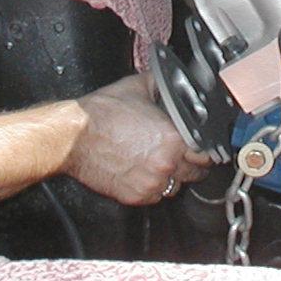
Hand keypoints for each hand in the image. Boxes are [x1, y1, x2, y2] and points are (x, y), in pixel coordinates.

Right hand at [64, 73, 210, 204]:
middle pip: (196, 174)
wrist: (74, 137)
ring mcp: (150, 183)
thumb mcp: (137, 87)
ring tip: (160, 163)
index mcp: (173, 139)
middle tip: (183, 156)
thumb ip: (162, 86)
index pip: (206, 153)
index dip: (206, 150)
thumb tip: (174, 83)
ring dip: (173, 177)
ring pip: (176, 188)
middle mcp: (166, 164)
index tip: (202, 149)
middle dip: (192, 165)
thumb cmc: (101, 114)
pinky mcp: (135, 196)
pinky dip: (153, 187)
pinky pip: (155, 197)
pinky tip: (144, 172)